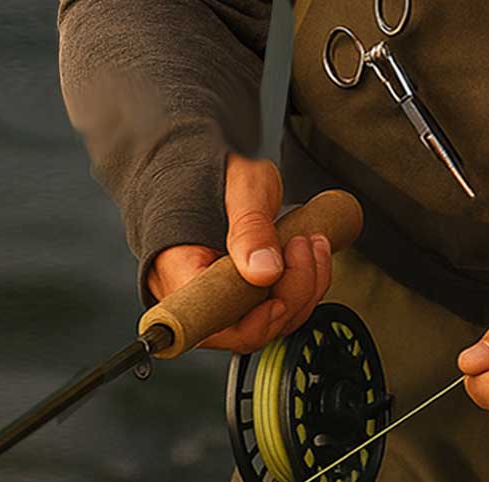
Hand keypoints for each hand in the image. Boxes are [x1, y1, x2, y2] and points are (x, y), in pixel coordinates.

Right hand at [145, 151, 332, 352]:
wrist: (205, 160)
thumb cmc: (211, 171)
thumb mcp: (239, 187)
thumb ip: (250, 227)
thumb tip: (264, 274)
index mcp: (177, 272)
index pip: (208, 326)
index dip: (250, 325)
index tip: (279, 298)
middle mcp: (195, 294)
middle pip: (246, 327)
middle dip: (290, 293)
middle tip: (303, 246)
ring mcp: (221, 295)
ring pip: (268, 319)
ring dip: (303, 286)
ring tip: (311, 243)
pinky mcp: (243, 290)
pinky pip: (276, 304)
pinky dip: (303, 283)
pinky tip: (310, 251)